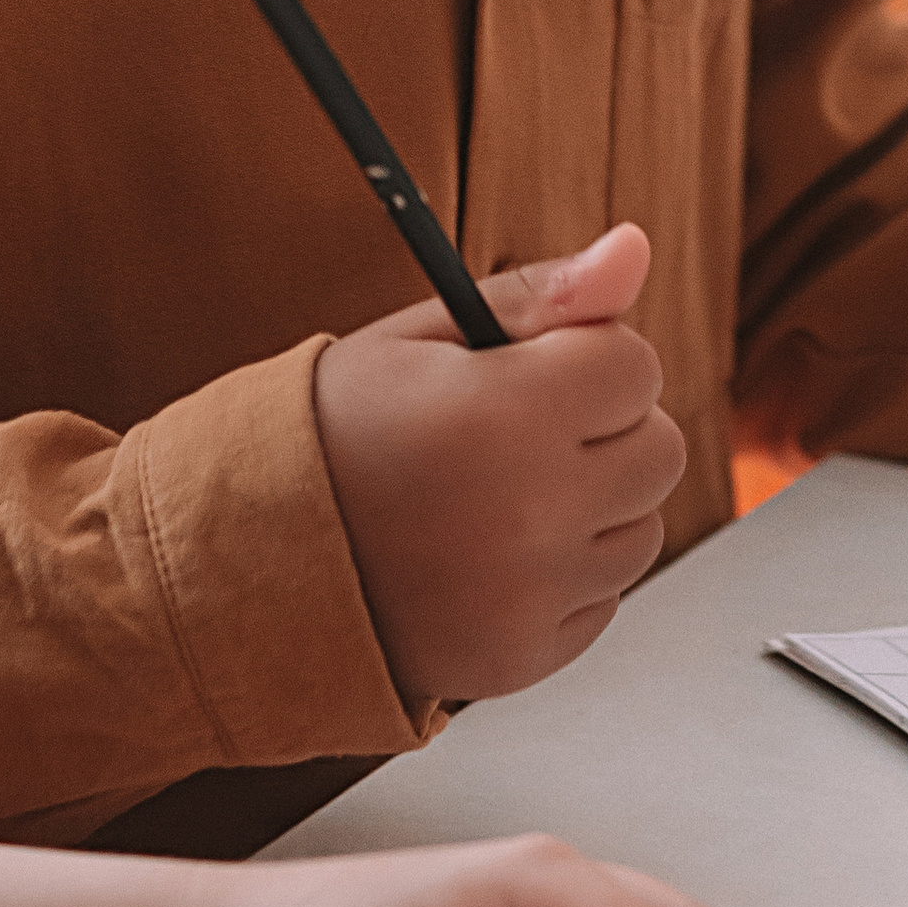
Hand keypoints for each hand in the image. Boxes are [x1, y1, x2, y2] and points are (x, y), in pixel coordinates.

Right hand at [313, 225, 685, 704]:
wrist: (249, 560)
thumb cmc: (339, 430)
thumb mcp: (422, 336)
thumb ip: (542, 295)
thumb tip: (634, 247)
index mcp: (508, 412)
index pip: (635, 365)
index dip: (586, 358)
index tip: (529, 372)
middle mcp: (531, 511)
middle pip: (658, 451)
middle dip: (605, 430)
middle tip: (518, 434)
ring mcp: (529, 596)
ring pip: (642, 529)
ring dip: (592, 508)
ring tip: (498, 498)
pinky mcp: (522, 659)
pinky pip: (603, 602)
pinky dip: (564, 579)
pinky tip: (490, 558)